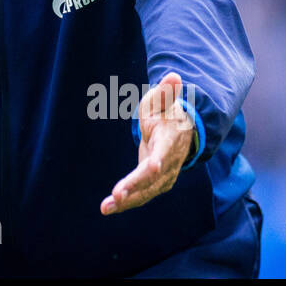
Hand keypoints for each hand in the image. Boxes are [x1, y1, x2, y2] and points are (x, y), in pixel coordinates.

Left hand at [100, 72, 195, 215]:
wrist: (179, 132)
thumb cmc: (166, 112)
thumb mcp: (163, 100)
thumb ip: (167, 92)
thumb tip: (174, 76)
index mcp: (170, 140)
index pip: (165, 151)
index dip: (159, 159)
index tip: (153, 165)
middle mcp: (169, 162)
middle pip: (153, 177)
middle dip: (135, 186)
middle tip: (117, 194)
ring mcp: (164, 176)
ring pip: (146, 191)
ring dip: (127, 201)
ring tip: (106, 208)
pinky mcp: (154, 185)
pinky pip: (140, 196)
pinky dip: (125, 203)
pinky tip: (107, 208)